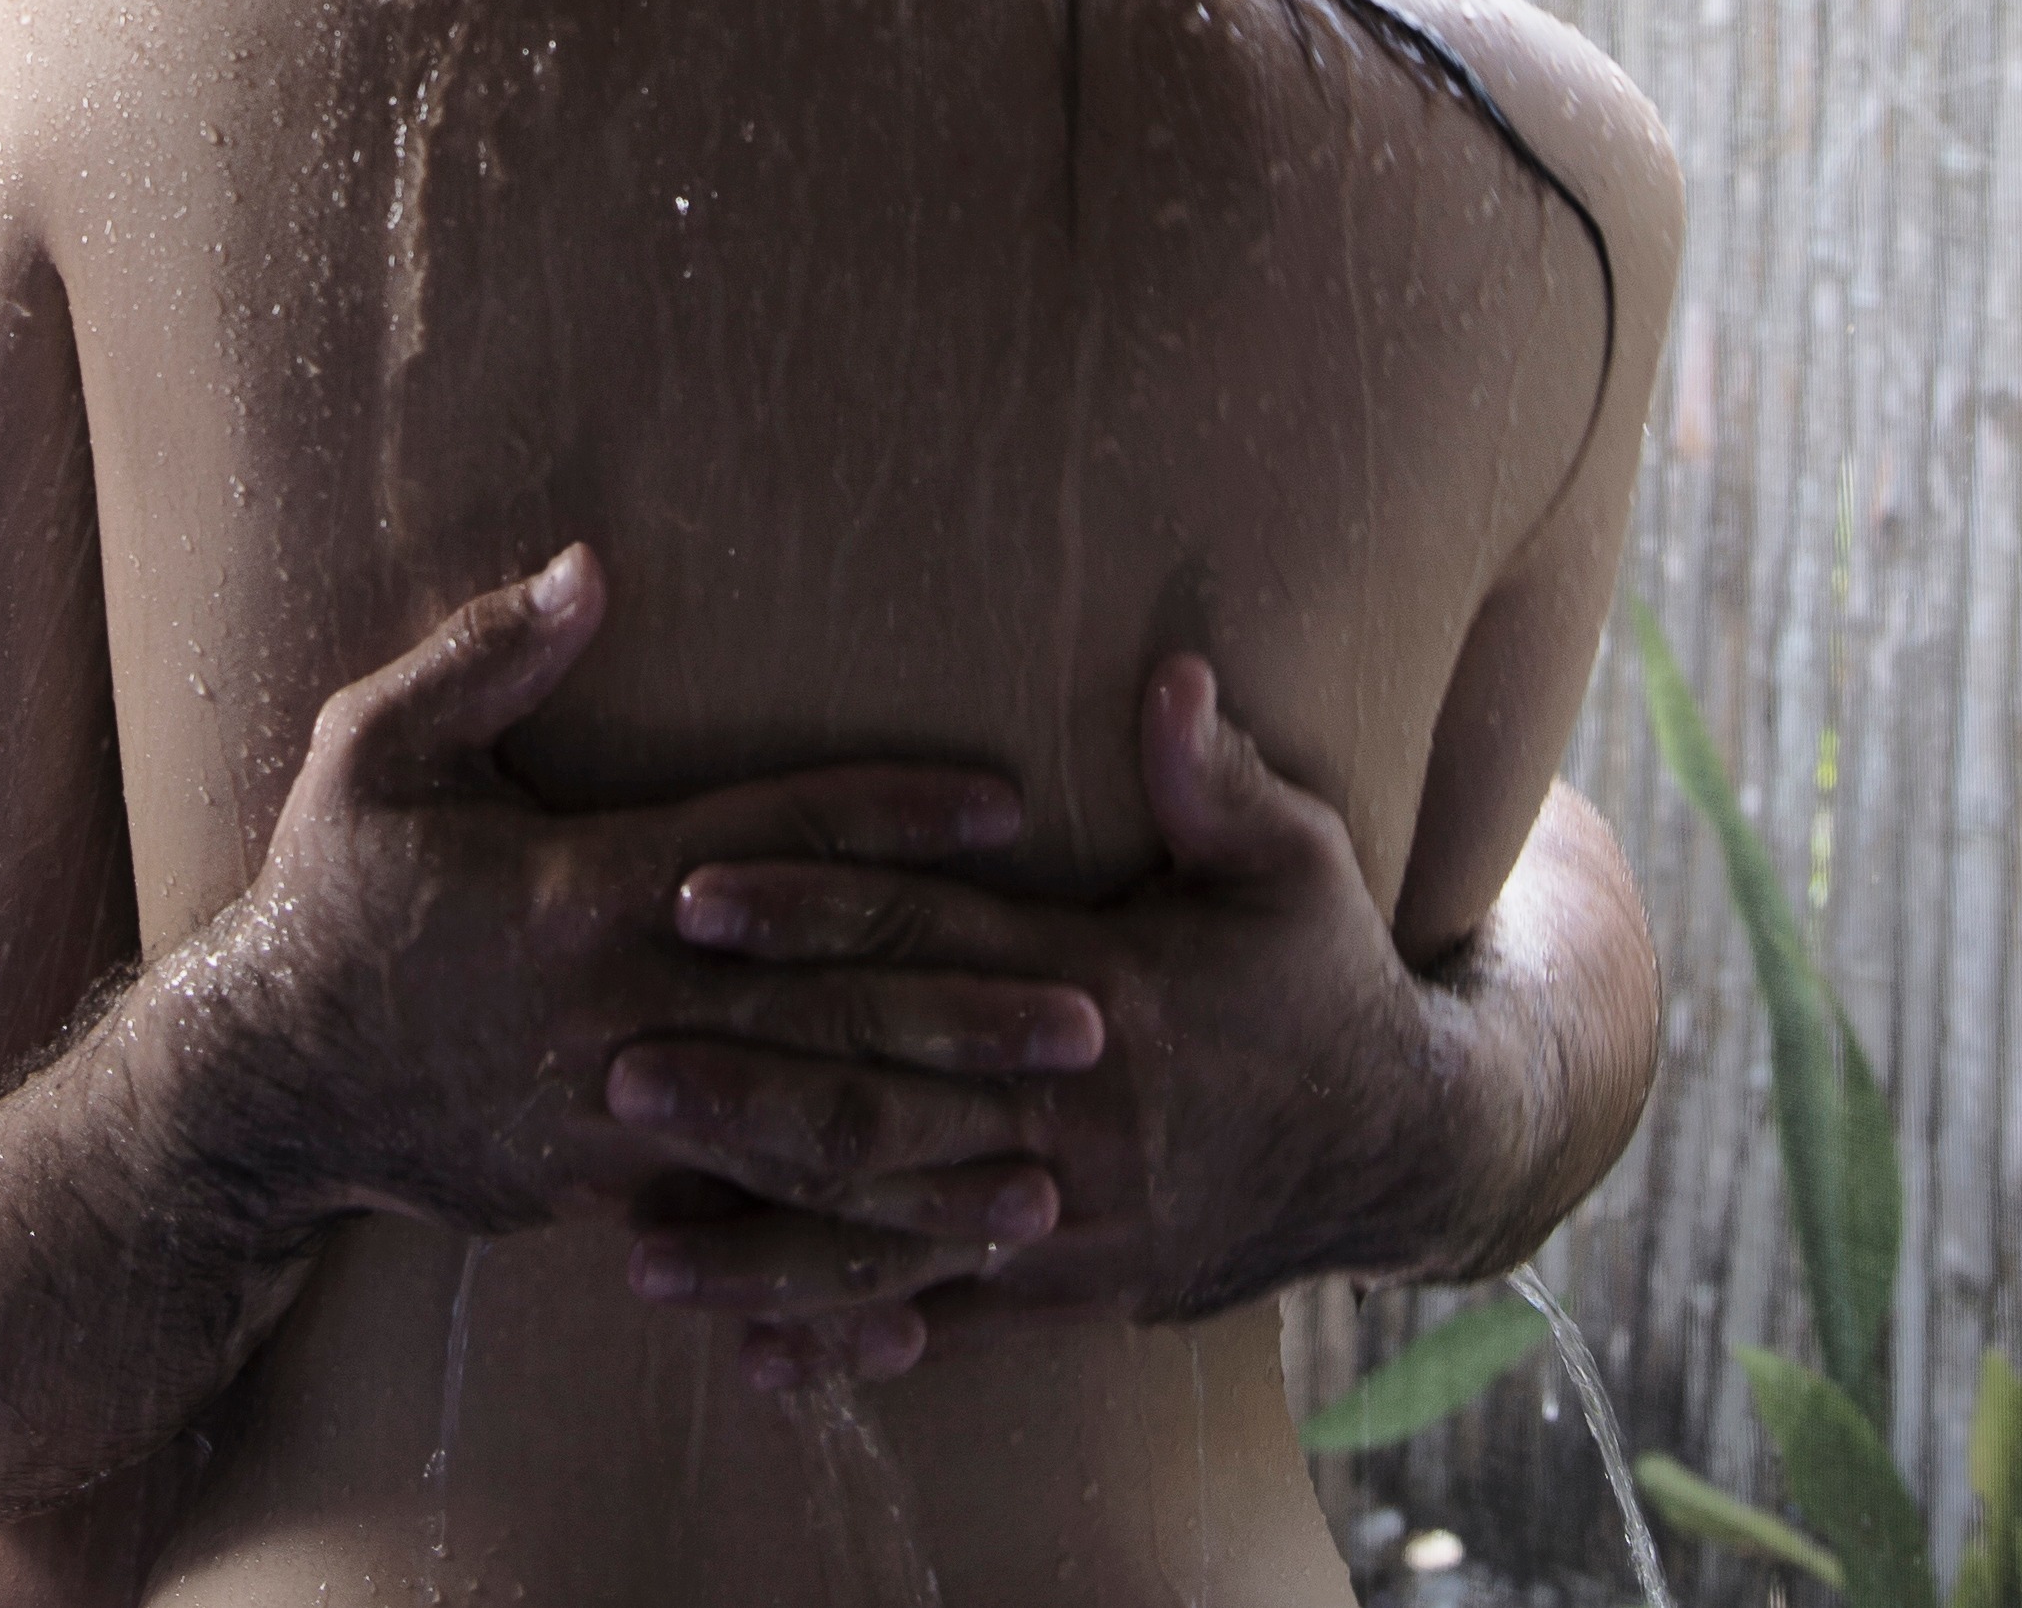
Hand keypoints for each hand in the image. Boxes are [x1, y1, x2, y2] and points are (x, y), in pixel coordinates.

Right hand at [209, 548, 1106, 1267]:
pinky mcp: (602, 1198)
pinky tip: (926, 1294)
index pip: (770, 842)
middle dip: (962, 1015)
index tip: (1007, 805)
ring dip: (932, 1156)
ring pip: (801, 1144)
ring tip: (1048, 1166)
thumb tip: (590, 566)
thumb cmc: (326, 899)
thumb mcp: (371, 751)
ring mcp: (616, 1121)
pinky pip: (740, 1236)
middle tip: (1093, 1013)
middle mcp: (621, 1008)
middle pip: (821, 1009)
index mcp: (584, 888)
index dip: (890, 814)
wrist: (258, 1091)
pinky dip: (837, 1266)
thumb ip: (486, 656)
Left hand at [629, 657, 1521, 1385]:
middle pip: (881, 1100)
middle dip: (743, 1089)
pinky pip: (946, 1321)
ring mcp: (1070, 1219)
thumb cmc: (1329, 975)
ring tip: (635, 1244)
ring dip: (762, 1237)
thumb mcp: (1296, 859)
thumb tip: (1169, 672)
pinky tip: (752, 1348)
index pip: (924, 941)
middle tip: (616, 1067)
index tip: (694, 891)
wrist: (1405, 1147)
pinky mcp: (1072, 1291)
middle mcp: (1073, 1114)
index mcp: (1108, 992)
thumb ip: (1215, 774)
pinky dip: (848, 1334)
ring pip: (892, 1231)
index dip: (807, 911)